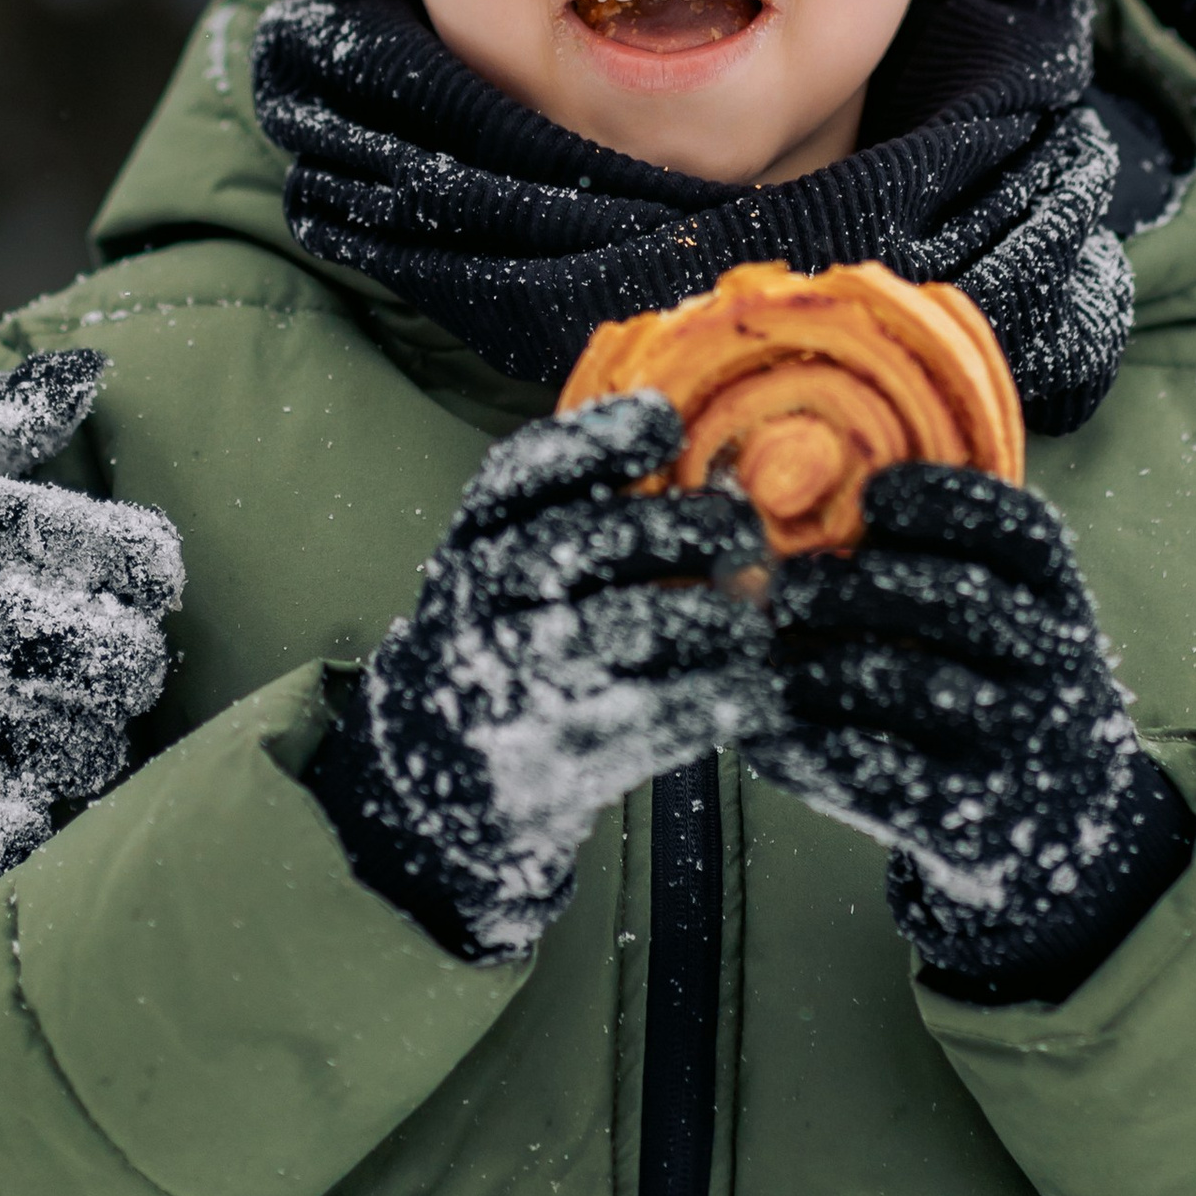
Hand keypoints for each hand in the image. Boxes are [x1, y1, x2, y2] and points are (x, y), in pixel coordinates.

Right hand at [0, 350, 183, 879]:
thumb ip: (8, 410)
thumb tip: (91, 370)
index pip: (82, 540)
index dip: (145, 565)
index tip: (157, 578)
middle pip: (74, 651)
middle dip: (130, 665)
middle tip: (133, 665)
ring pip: (45, 745)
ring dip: (92, 745)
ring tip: (90, 730)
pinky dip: (23, 817)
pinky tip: (32, 789)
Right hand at [318, 391, 775, 961]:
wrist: (442, 772)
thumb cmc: (512, 640)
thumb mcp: (509, 567)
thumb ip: (574, 511)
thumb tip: (684, 432)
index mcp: (472, 542)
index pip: (523, 471)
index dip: (597, 439)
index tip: (668, 424)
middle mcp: (476, 601)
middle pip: (584, 540)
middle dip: (681, 524)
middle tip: (745, 528)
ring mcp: (506, 681)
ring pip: (626, 625)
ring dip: (710, 614)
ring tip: (753, 618)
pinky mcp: (549, 755)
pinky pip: (650, 714)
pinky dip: (714, 695)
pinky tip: (752, 686)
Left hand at [745, 466, 1191, 1001]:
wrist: (1067, 824)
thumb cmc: (1000, 685)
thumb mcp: (1013, 619)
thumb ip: (945, 561)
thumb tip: (810, 498)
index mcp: (1063, 601)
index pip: (1023, 530)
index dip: (949, 499)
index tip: (874, 494)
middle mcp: (1059, 669)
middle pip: (960, 601)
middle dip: (859, 584)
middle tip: (785, 585)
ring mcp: (1027, 749)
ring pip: (917, 685)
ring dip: (824, 663)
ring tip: (766, 657)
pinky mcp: (979, 823)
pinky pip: (885, 777)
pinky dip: (813, 749)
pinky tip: (764, 730)